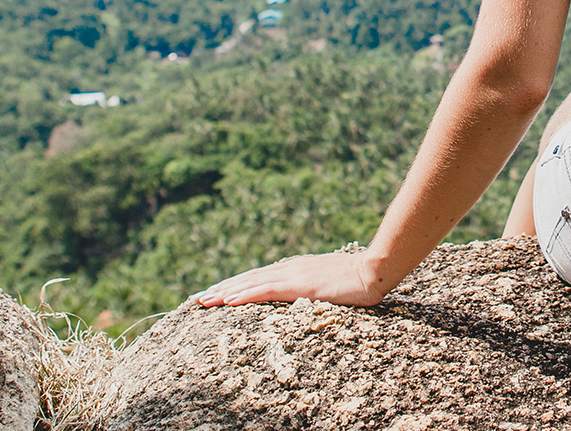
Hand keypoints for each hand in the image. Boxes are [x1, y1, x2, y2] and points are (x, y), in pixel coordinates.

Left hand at [191, 251, 386, 307]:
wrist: (375, 270)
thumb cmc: (358, 280)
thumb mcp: (330, 284)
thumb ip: (313, 288)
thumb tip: (305, 295)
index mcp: (294, 270)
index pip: (256, 279)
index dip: (233, 285)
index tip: (214, 293)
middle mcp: (288, 270)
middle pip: (246, 280)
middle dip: (220, 290)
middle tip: (195, 299)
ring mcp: (293, 276)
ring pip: (250, 285)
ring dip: (224, 292)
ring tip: (202, 301)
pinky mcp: (299, 286)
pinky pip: (266, 291)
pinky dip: (244, 295)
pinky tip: (228, 301)